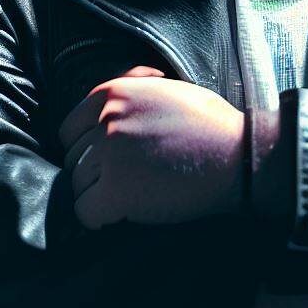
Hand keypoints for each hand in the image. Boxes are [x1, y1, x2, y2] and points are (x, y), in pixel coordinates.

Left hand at [59, 68, 245, 228]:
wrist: (238, 156)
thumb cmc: (210, 125)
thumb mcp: (167, 89)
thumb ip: (130, 94)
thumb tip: (105, 109)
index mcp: (115, 93)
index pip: (70, 128)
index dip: (85, 148)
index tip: (104, 160)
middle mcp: (106, 120)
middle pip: (73, 158)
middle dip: (94, 172)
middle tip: (125, 180)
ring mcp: (110, 154)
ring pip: (78, 186)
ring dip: (100, 195)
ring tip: (132, 194)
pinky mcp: (117, 190)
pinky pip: (86, 212)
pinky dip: (100, 218)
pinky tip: (122, 214)